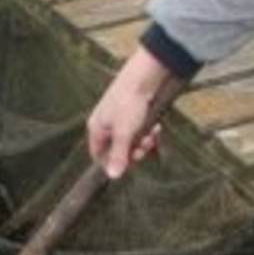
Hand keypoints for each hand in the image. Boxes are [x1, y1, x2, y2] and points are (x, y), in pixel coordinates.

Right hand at [86, 47, 174, 178]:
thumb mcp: (124, 132)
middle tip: (146, 146)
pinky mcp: (133, 114)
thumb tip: (112, 177)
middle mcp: (106, 125)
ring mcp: (120, 119)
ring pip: (132, 141)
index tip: (130, 163)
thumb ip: (118, 155)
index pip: (99, 156)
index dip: (114, 163)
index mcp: (97, 129)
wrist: (145, 77)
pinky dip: (149, 131)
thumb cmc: (129, 102)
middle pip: (118, 150)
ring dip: (144, 142)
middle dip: (134, 151)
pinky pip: (140, 131)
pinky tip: (156, 127)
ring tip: (153, 133)